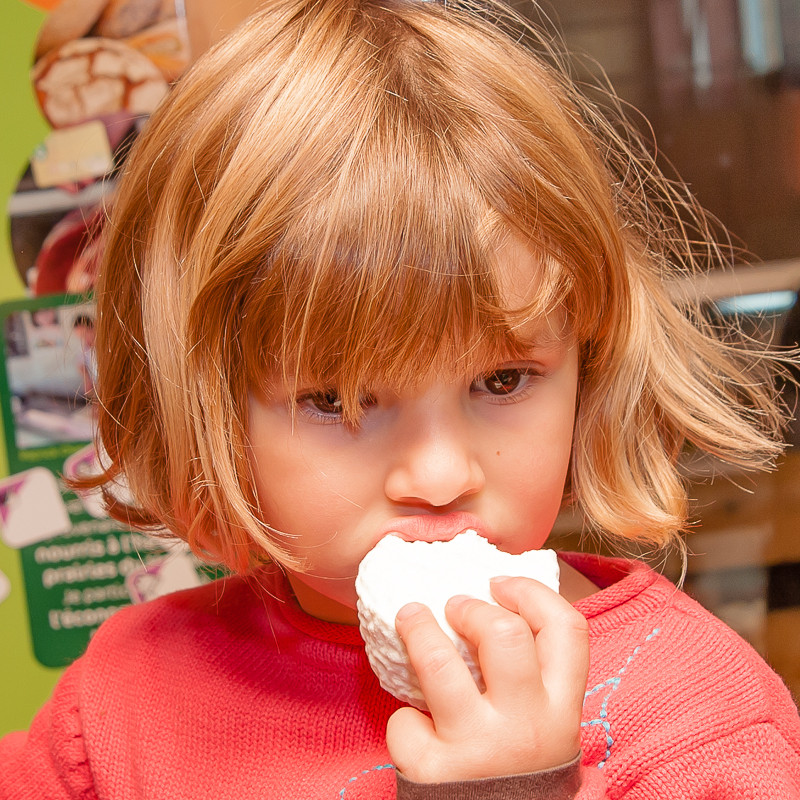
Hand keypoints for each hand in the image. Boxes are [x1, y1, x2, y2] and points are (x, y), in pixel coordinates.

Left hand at [385, 576, 588, 782]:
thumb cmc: (519, 765)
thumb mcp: (544, 722)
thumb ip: (533, 675)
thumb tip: (493, 602)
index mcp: (562, 708)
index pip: (566, 628)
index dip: (530, 591)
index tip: (498, 581)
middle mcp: (527, 725)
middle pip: (503, 634)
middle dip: (470, 607)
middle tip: (453, 605)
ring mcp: (480, 749)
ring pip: (439, 663)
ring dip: (417, 629)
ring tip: (410, 616)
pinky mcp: (435, 772)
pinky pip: (406, 721)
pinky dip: (405, 719)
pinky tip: (417, 728)